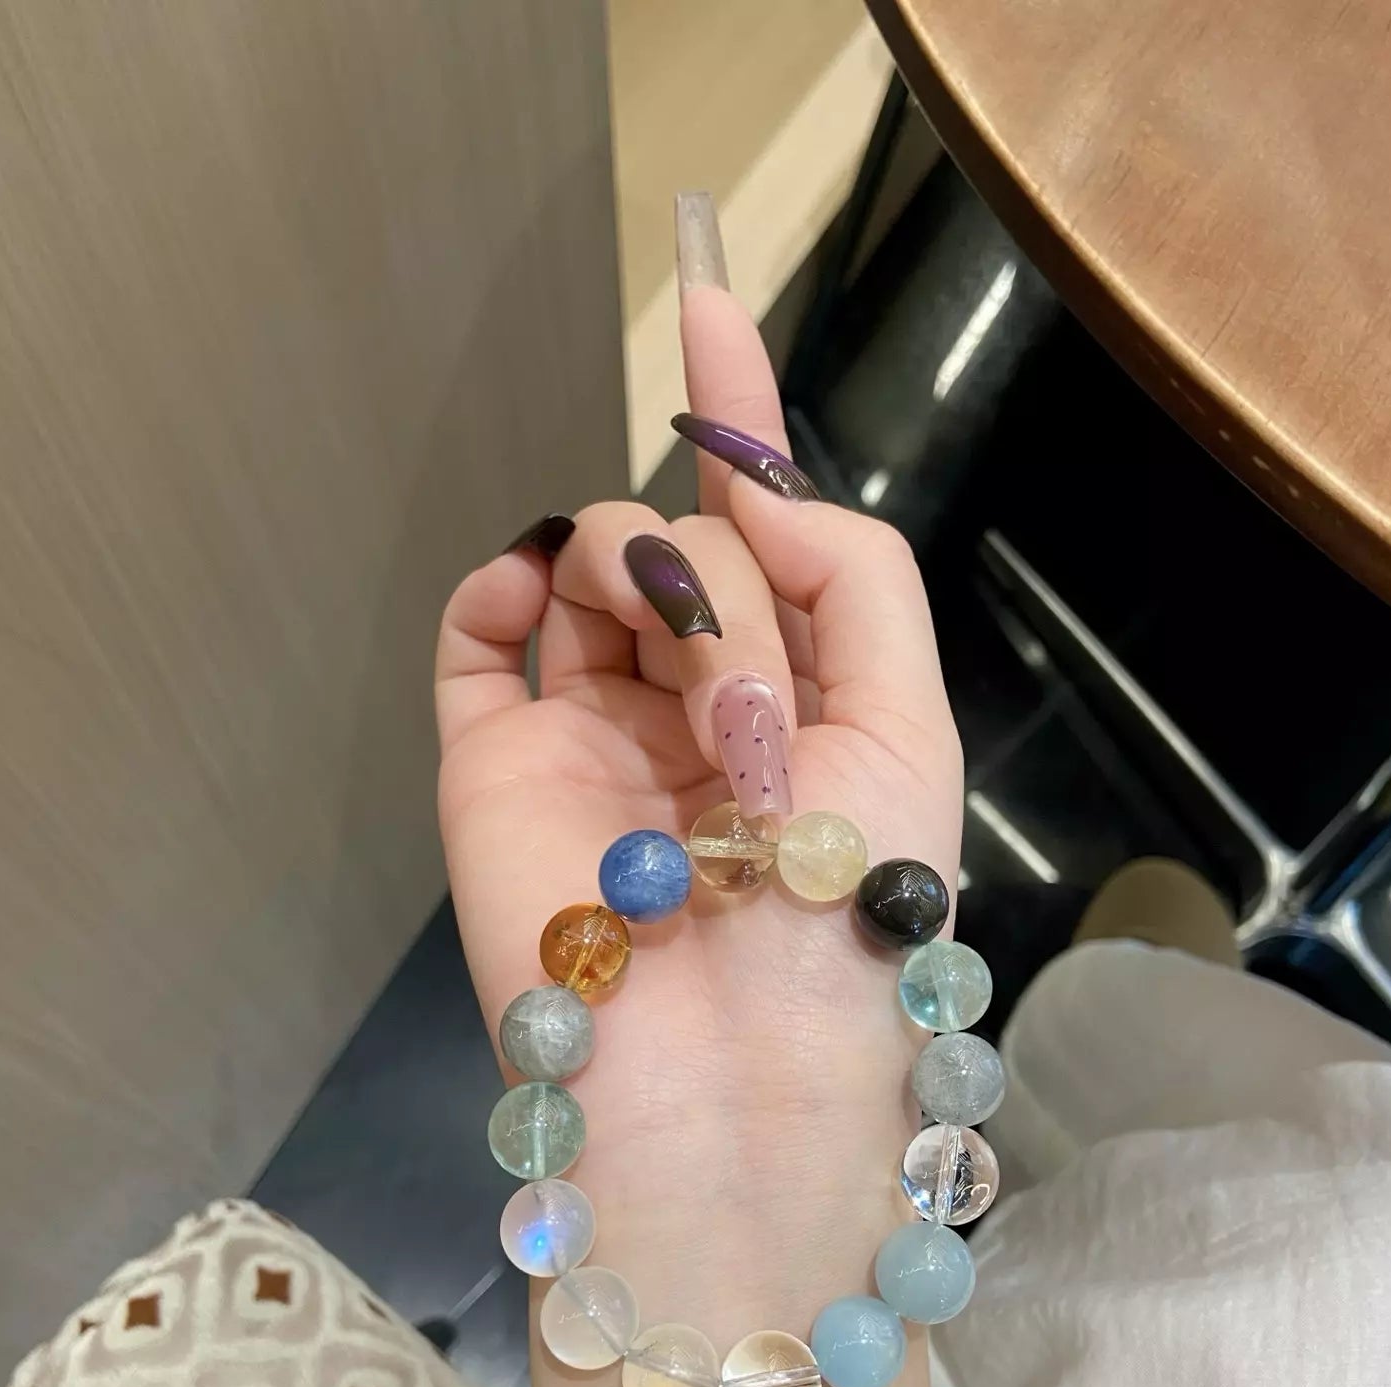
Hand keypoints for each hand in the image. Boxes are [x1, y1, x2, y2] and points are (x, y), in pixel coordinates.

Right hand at [435, 288, 961, 1324]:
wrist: (731, 1083)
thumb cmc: (845, 924)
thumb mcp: (911, 737)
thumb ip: (857, 580)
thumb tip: (754, 498)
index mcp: (795, 699)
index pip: (756, 529)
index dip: (737, 412)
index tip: (707, 299)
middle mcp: (686, 703)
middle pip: (692, 541)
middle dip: (732, 589)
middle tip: (753, 722)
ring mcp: (586, 727)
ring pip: (601, 561)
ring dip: (661, 602)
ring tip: (698, 733)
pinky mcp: (495, 759)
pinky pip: (479, 628)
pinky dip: (504, 582)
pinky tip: (539, 598)